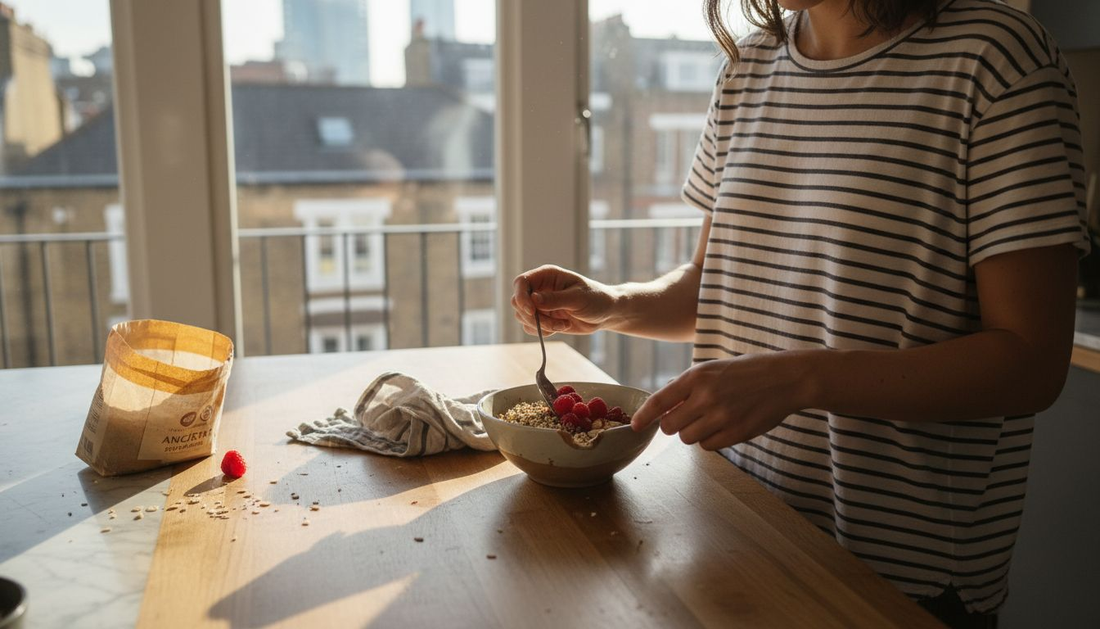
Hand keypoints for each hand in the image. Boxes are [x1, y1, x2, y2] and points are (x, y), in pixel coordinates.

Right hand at [511, 265, 615, 336]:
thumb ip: (555, 299)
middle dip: (533, 317)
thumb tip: (533, 300)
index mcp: (547, 276)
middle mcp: (540, 288)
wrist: (606, 313)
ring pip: (523, 317)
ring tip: (564, 325)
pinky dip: (542, 332)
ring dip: (541, 326)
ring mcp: (540, 304)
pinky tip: (560, 328)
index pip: (521, 282)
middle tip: (555, 324)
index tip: (531, 311)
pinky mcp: (543, 318)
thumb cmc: (596, 299)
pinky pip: (530, 327)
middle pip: (518, 302)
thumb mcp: (578, 298)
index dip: (521, 297)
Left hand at [630, 352, 815, 449]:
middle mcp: (707, 396)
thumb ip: (688, 386)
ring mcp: (722, 417)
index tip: (635, 426)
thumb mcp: (714, 368)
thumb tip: (663, 406)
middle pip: (670, 426)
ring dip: (692, 433)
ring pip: (688, 439)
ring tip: (708, 419)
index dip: (644, 416)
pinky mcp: (737, 433)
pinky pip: (708, 446)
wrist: (786, 378)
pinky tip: (723, 426)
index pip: (660, 401)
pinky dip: (710, 440)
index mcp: (698, 376)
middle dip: (673, 425)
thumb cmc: (748, 371)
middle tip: (686, 417)